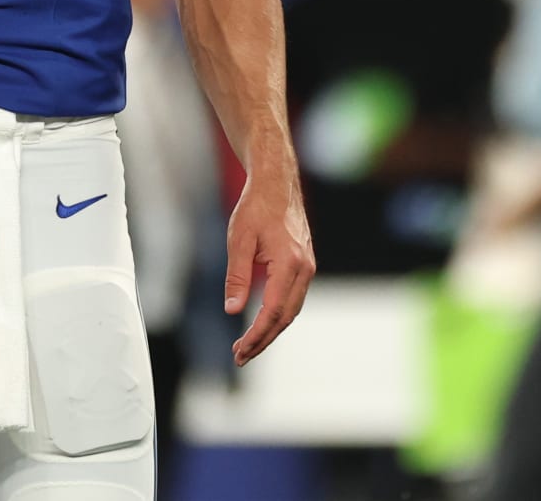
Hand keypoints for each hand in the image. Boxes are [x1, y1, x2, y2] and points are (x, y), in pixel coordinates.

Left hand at [224, 163, 315, 366]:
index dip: (257, 334)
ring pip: (291, 310)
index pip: (274, 311)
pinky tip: (263, 323)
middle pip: (286, 317)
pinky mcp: (304, 265)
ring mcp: (308, 268)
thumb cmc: (255, 208)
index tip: (240, 350)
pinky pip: (293, 298)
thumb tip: (232, 309)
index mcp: (290, 264)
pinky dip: (279, 315)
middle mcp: (305, 269)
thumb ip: (237, 276)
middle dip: (263, 339)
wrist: (277, 184)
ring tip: (248, 345)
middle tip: (241, 356)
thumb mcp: (239, 240)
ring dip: (271, 330)